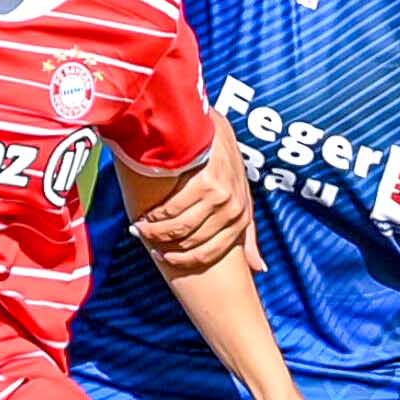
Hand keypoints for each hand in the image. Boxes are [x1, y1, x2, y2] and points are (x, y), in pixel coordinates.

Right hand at [129, 114, 262, 273]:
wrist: (213, 129)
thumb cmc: (225, 167)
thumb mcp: (243, 202)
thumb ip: (248, 236)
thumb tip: (259, 269)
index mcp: (242, 219)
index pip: (210, 253)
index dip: (183, 259)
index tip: (164, 257)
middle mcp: (233, 210)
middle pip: (191, 240)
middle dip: (164, 244)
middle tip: (145, 238)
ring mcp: (221, 197)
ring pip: (180, 227)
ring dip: (155, 231)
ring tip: (140, 227)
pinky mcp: (206, 182)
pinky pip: (173, 209)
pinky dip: (156, 215)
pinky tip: (145, 213)